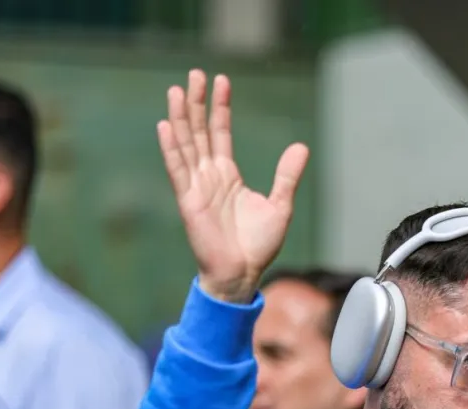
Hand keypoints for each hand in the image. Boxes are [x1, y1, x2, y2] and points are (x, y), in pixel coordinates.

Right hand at [157, 69, 309, 302]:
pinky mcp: (188, 202)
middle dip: (197, 103)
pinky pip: (178, 169)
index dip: (220, 107)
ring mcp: (196, 188)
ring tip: (176, 89)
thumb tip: (301, 146)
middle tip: (194, 74)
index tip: (221, 81)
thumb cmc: (258, 246)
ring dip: (181, 117)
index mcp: (228, 176)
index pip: (220, 133)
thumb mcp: (280, 205)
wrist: (243, 274)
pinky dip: (171, 147)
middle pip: (200, 132)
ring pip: (186, 144)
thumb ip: (286, 176)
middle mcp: (209, 177)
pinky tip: (166, 125)